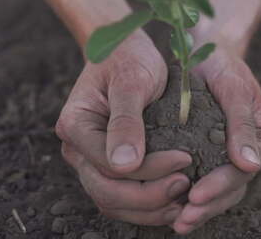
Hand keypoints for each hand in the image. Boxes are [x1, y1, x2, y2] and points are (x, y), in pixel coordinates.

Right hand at [56, 34, 192, 224]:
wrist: (124, 51)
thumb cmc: (129, 58)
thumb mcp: (132, 82)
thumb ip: (126, 121)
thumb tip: (124, 165)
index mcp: (75, 126)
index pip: (109, 166)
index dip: (149, 170)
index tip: (185, 158)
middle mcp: (76, 149)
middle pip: (106, 193)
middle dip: (149, 196)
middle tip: (185, 184)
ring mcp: (88, 160)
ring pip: (112, 202)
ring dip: (148, 208)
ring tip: (183, 199)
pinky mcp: (105, 165)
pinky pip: (121, 197)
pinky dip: (146, 205)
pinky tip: (173, 199)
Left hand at [172, 48, 260, 233]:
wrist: (206, 53)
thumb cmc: (222, 66)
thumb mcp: (233, 87)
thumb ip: (242, 123)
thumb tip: (251, 164)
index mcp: (258, 138)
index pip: (243, 171)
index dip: (220, 185)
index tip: (196, 194)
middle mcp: (244, 153)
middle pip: (231, 189)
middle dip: (208, 206)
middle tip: (183, 218)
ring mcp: (225, 156)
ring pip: (218, 193)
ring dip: (199, 210)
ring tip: (177, 223)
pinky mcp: (206, 156)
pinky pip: (201, 182)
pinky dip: (188, 198)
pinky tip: (170, 210)